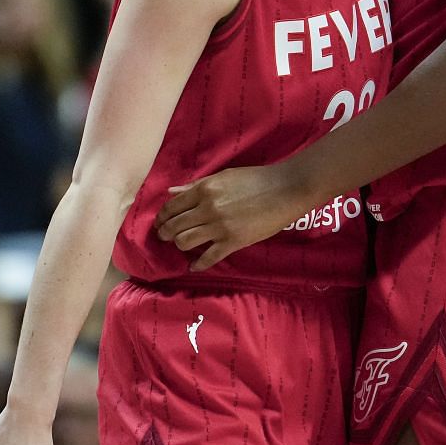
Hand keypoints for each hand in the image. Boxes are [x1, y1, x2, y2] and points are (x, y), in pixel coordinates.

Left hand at [155, 161, 311, 272]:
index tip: (160, 222)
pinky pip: (210, 257)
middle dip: (165, 233)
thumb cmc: (255, 179)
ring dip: (179, 245)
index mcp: (204, 190)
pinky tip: (194, 267)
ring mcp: (220, 227)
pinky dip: (199, 264)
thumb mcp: (222, 177)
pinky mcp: (234, 242)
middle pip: (174, 226)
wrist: (285, 189)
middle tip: (165, 236)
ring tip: (181, 246)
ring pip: (185, 241)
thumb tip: (171, 192)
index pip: (172, 206)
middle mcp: (207, 208)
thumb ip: (195, 186)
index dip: (162, 216)